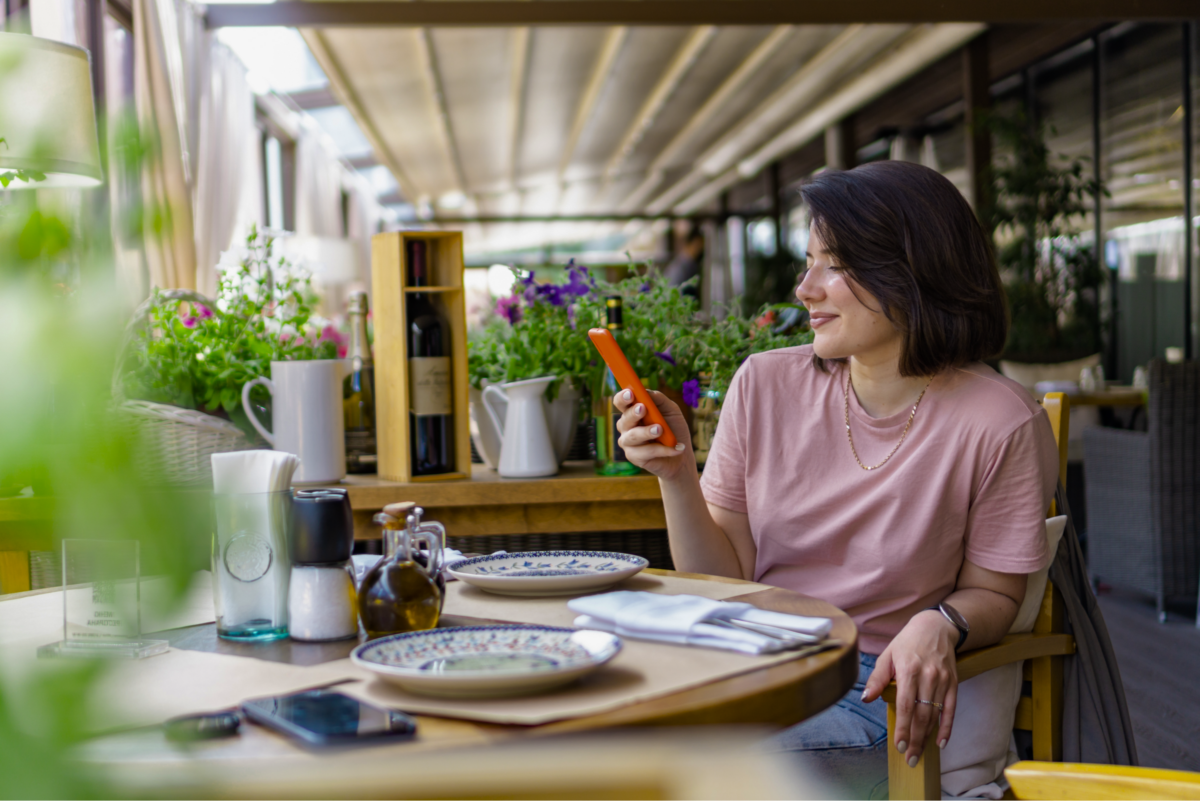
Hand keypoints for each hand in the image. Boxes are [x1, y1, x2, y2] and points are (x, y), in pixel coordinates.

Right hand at [613, 389, 691, 480]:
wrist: (682, 455)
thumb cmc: (674, 429)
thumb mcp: (671, 410)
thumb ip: (659, 399)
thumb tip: (646, 391)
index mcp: (632, 412)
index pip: (621, 402)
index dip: (623, 397)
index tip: (630, 393)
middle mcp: (626, 427)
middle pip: (624, 418)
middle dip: (633, 413)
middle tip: (643, 408)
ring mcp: (628, 443)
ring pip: (633, 436)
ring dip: (647, 432)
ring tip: (661, 430)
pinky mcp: (634, 457)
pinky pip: (645, 452)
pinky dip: (663, 450)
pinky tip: (676, 448)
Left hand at [862, 609, 959, 766]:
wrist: (936, 627)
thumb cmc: (906, 642)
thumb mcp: (887, 655)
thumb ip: (877, 678)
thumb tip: (866, 698)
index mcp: (908, 669)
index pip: (905, 705)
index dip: (902, 727)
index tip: (898, 745)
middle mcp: (928, 676)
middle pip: (921, 714)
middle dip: (914, 739)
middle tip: (909, 758)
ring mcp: (942, 680)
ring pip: (935, 714)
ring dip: (927, 737)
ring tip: (919, 754)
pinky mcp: (953, 682)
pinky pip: (951, 709)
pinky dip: (947, 727)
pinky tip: (940, 742)